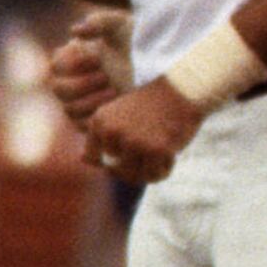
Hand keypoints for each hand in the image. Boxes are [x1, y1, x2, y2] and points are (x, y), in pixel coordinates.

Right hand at [49, 9, 133, 126]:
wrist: (153, 57)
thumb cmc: (131, 37)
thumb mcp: (119, 24)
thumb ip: (98, 22)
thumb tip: (75, 31)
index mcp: (68, 59)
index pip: (56, 66)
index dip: (74, 63)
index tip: (98, 57)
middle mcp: (69, 81)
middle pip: (60, 90)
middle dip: (83, 84)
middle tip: (107, 75)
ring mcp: (81, 100)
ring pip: (70, 110)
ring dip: (91, 101)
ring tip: (114, 89)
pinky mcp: (94, 116)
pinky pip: (84, 126)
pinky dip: (96, 119)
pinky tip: (116, 104)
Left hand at [82, 77, 208, 184]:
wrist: (183, 89)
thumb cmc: (152, 106)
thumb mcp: (118, 115)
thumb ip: (100, 137)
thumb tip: (83, 160)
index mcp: (99, 121)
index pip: (94, 159)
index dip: (112, 158)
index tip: (130, 147)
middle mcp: (113, 132)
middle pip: (115, 170)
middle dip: (133, 166)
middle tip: (150, 153)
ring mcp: (135, 141)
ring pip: (134, 176)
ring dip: (148, 171)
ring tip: (159, 156)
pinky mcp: (157, 150)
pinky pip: (155, 176)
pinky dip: (164, 170)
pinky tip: (171, 155)